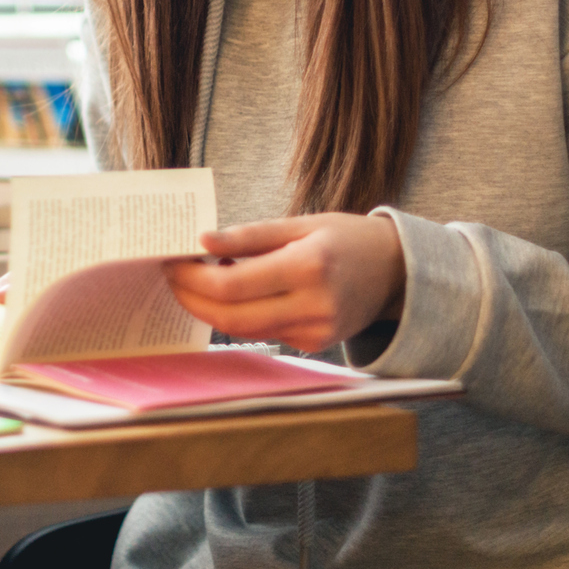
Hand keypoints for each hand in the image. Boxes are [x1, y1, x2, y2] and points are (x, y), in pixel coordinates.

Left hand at [165, 214, 406, 352]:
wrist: (396, 272)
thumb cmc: (345, 239)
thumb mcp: (300, 223)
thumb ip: (249, 235)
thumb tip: (201, 240)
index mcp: (309, 267)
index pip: (232, 285)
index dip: (192, 277)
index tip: (172, 260)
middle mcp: (314, 305)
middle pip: (230, 317)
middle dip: (191, 298)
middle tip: (172, 275)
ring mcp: (315, 331)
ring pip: (242, 329)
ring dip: (210, 308)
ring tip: (196, 279)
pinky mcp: (313, 344)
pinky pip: (263, 333)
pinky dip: (239, 315)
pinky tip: (231, 293)